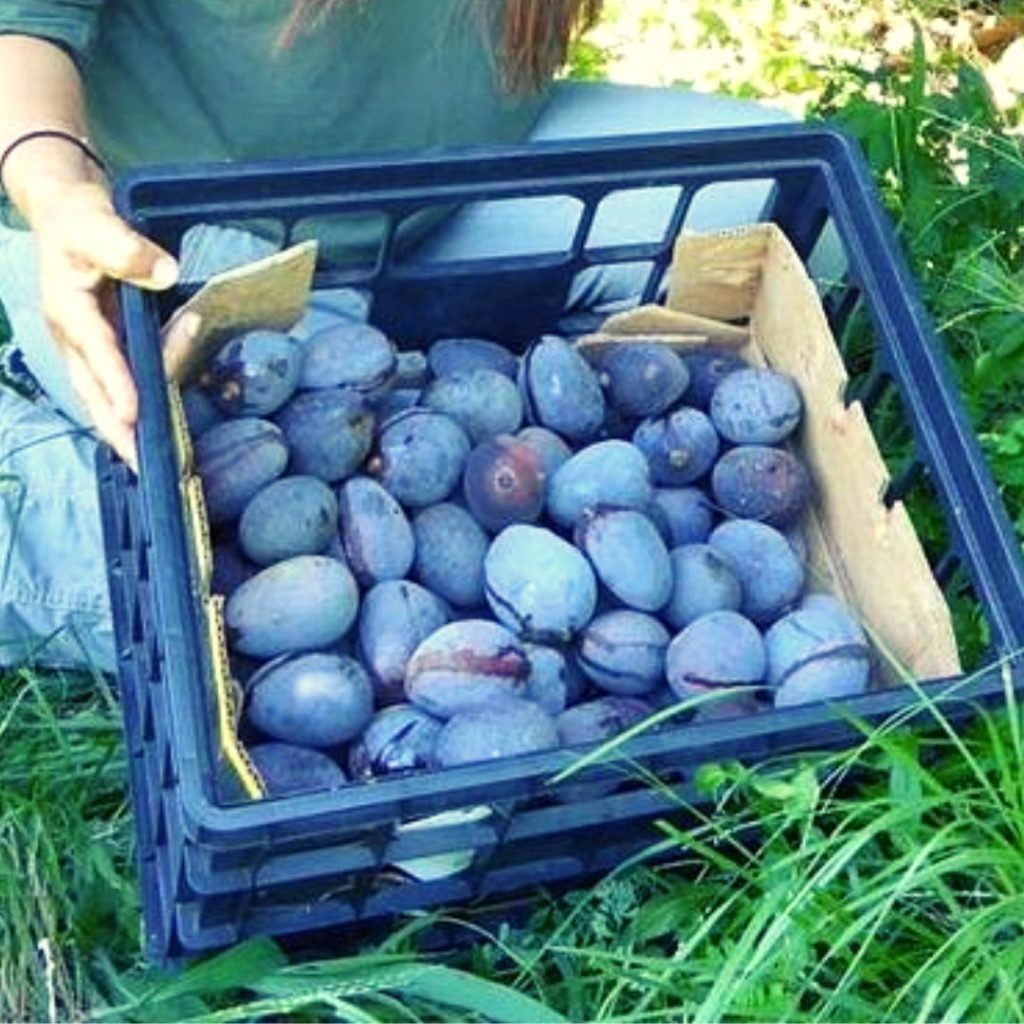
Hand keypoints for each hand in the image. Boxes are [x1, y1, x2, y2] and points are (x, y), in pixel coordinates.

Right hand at [31, 180, 178, 470]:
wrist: (65, 215)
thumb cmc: (79, 220)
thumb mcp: (97, 223)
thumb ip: (128, 248)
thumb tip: (165, 273)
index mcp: (69, 310)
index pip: (97, 353)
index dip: (117, 384)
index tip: (135, 414)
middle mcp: (74, 337)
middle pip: (93, 393)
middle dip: (117, 430)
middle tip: (142, 464)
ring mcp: (85, 348)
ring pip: (103, 396)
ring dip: (128, 425)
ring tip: (153, 454)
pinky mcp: (100, 350)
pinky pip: (117, 385)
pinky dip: (134, 407)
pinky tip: (155, 428)